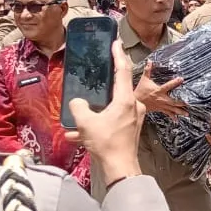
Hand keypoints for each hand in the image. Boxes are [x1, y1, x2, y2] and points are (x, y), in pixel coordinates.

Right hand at [65, 41, 144, 183]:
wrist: (120, 168)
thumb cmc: (106, 143)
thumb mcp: (86, 123)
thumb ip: (78, 107)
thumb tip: (76, 102)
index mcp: (125, 99)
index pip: (123, 70)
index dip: (118, 54)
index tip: (116, 42)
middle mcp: (133, 105)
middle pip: (120, 86)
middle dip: (108, 78)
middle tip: (100, 67)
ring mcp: (134, 117)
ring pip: (113, 105)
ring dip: (98, 107)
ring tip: (81, 109)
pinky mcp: (130, 128)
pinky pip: (113, 119)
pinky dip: (98, 122)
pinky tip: (78, 134)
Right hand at [133, 62, 186, 118]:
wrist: (135, 102)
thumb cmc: (140, 91)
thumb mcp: (144, 80)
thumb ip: (147, 70)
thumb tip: (150, 61)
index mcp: (158, 90)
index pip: (168, 85)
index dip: (175, 82)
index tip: (181, 79)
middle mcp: (161, 98)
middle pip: (173, 101)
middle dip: (181, 103)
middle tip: (189, 104)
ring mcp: (161, 105)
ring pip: (172, 109)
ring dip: (180, 111)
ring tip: (187, 114)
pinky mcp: (160, 109)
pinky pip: (167, 113)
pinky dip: (172, 116)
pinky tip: (177, 120)